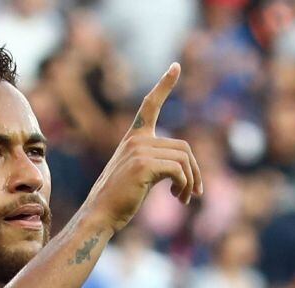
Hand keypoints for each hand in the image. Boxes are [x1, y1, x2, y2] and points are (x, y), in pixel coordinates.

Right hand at [84, 63, 202, 232]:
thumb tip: (185, 170)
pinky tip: (178, 198)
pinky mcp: (143, 165)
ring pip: (184, 159)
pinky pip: (179, 170)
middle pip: (183, 147)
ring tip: (184, 198)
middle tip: (194, 193)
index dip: (164, 85)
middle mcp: (136, 140)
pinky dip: (184, 185)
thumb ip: (156, 164)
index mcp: (133, 138)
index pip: (150, 105)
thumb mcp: (138, 176)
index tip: (176, 66)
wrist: (100, 215)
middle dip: (194, 172)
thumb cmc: (119, 201)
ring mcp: (139, 151)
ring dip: (190, 181)